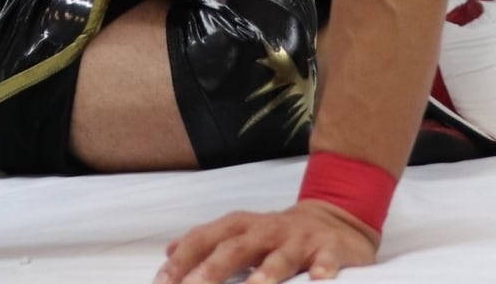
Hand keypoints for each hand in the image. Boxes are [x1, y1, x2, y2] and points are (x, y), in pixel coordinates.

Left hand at [157, 201, 379, 283]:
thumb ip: (208, 242)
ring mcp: (298, 239)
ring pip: (281, 256)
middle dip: (213, 270)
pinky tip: (319, 277)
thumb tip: (170, 252)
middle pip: (236, 248)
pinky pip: (327, 258)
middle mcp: (266, 230)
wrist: (332, 218)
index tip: (163, 283)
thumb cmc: (277, 234)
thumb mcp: (240, 233)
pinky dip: (323, 267)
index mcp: (241, 228)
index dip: (183, 261)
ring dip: (267, 273)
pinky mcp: (329, 248)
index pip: (205, 240)